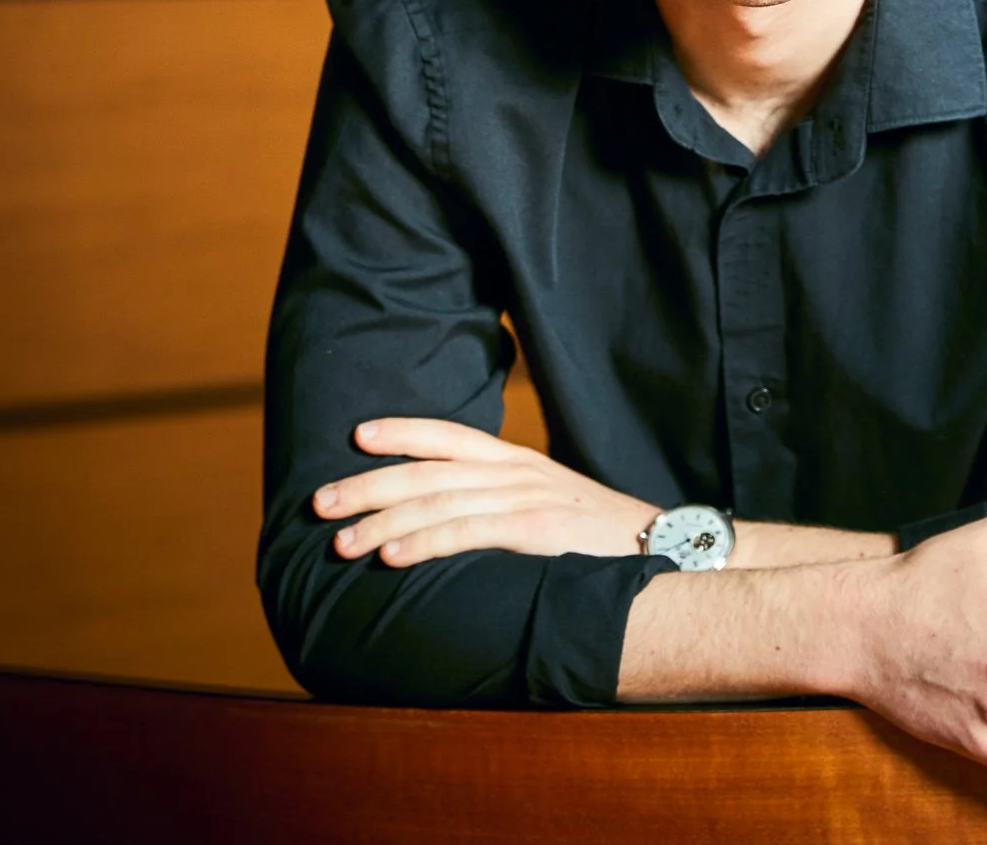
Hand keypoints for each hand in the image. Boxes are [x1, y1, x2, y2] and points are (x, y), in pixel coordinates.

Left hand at [313, 417, 657, 566]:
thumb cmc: (601, 537)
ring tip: (341, 541)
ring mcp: (528, 499)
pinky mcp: (537, 531)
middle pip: (429, 469)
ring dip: (383, 520)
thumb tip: (454, 520)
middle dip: (369, 484)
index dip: (402, 431)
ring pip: (439, 501)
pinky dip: (424, 541)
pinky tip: (391, 555)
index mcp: (518, 462)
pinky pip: (468, 532)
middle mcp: (517, 472)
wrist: (664, 548)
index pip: (450, 435)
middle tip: (321, 502)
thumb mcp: (550, 507)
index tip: (356, 435)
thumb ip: (504, 505)